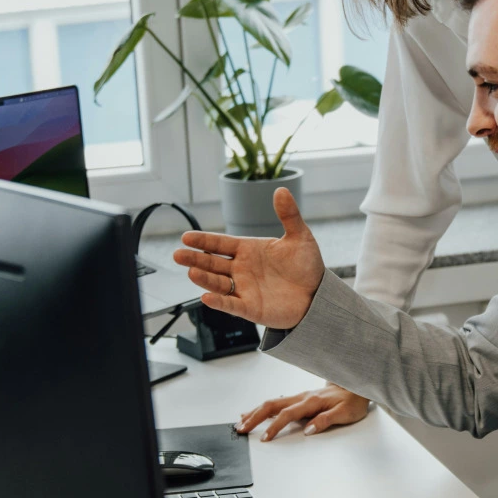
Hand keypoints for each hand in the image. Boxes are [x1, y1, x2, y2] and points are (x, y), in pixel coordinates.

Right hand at [173, 188, 324, 329]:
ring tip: (191, 271)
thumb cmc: (306, 266)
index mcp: (248, 250)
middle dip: (195, 259)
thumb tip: (281, 190)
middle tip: (178, 254)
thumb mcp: (300, 237)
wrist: (318, 295)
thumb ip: (289, 215)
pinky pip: (231, 305)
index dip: (203, 241)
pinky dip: (219, 302)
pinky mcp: (250, 308)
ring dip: (204, 278)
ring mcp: (244, 289)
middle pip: (212, 263)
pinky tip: (207, 297)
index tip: (186, 237)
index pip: (220, 244)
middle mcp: (241, 269)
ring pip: (218, 283)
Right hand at [236, 384, 372, 440]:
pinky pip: (277, 402)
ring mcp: (299, 397)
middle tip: (241, 429)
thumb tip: (308, 429)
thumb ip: (326, 420)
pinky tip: (255, 412)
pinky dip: (263, 408)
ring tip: (241, 421)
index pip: (287, 415)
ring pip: (272, 402)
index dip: (275, 427)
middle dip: (255, 417)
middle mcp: (302, 397)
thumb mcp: (345, 413)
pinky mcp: (299, 399)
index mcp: (311, 402)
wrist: (356, 386)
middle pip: (272, 405)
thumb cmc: (352, 401)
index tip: (265, 438)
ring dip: (255, 412)